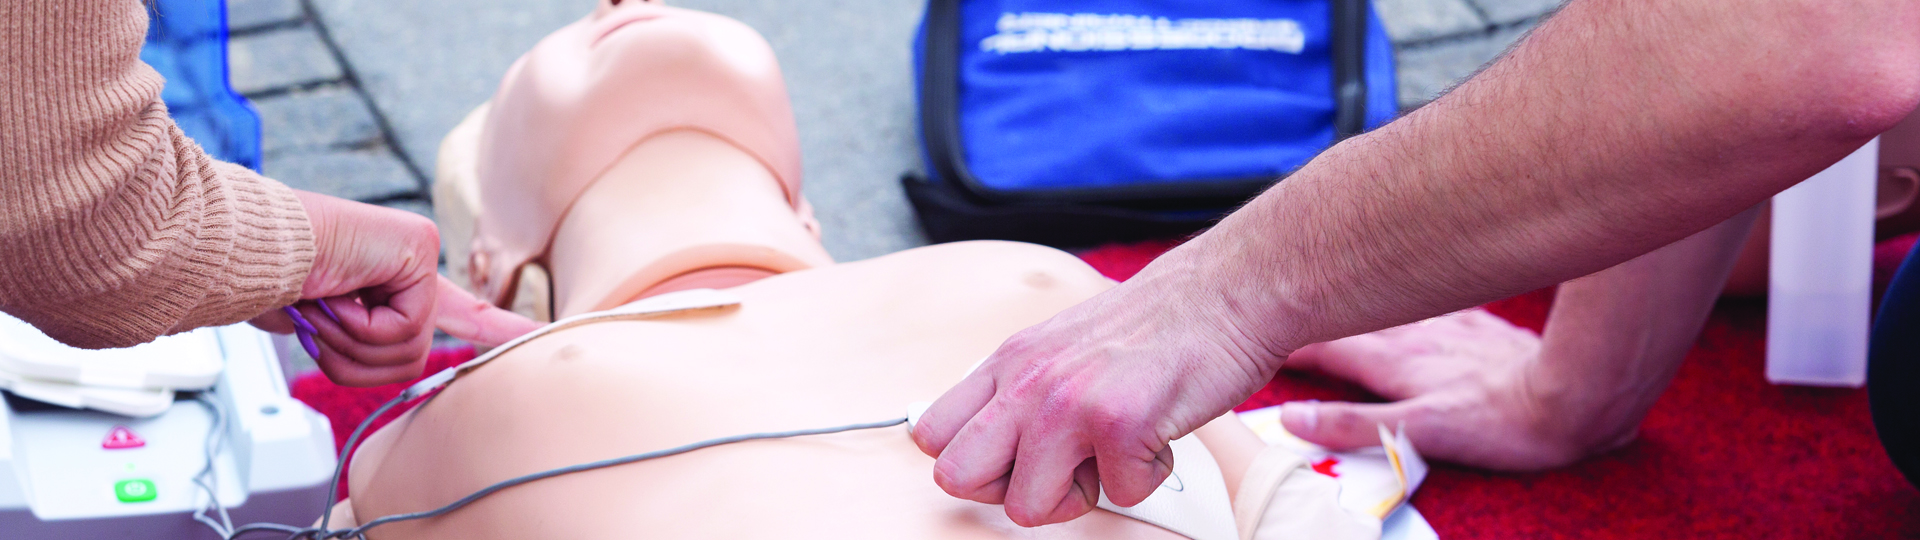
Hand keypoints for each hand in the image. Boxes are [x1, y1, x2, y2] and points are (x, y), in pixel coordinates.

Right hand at [250, 191, 538, 386]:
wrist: (243, 252)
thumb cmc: (271, 282)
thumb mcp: (324, 328)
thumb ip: (363, 347)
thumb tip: (389, 362)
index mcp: (398, 287)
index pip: (461, 315)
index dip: (498, 331)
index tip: (541, 336)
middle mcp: (416, 269)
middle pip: (412, 360)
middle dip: (357, 357)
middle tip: (321, 316)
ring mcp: (420, 253)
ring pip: (410, 350)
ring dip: (351, 342)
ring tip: (325, 300)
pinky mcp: (418, 246)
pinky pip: (402, 328)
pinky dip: (356, 325)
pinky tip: (337, 290)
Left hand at [908, 266, 1283, 526]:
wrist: (1227, 291)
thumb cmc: (1157, 324)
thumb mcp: (1061, 345)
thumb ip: (1023, 389)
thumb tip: (992, 449)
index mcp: (1009, 362)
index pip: (932, 436)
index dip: (972, 464)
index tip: (1015, 461)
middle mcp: (1027, 382)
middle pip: (957, 478)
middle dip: (1008, 492)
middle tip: (1060, 470)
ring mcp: (1068, 404)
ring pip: (1027, 508)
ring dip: (1081, 495)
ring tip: (1114, 451)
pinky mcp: (1119, 425)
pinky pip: (1118, 498)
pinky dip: (1146, 476)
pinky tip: (1158, 434)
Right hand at [1277, 309, 1625, 469]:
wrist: (1577, 397)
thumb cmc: (1508, 422)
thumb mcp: (1422, 433)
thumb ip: (1355, 425)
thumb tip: (1297, 420)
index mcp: (1395, 361)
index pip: (1325, 342)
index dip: (1286, 335)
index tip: (1252, 322)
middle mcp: (1416, 335)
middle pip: (1349, 314)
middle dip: (1313, 303)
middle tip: (1279, 287)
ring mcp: (1447, 324)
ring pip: (1388, 297)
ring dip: (1356, 290)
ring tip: (1332, 274)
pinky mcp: (1479, 324)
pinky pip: (1433, 297)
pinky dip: (1411, 285)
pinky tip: (1410, 280)